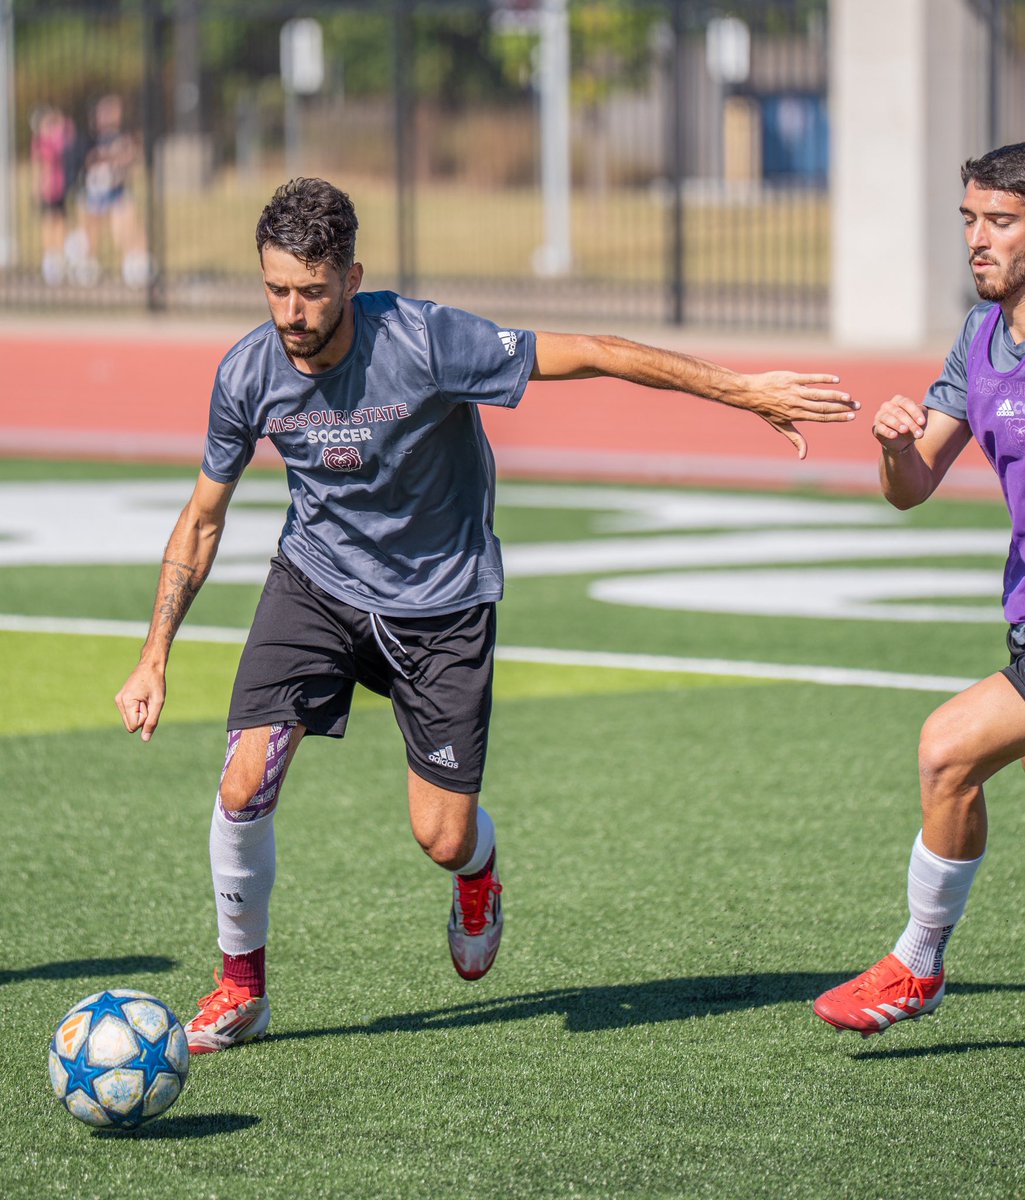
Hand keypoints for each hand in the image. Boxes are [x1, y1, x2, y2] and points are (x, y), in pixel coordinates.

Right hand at [115, 662, 165, 742]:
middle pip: (131, 725)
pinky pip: (131, 713)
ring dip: (141, 712)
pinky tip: (143, 696)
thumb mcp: (158, 702)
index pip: (134, 726)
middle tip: (148, 700)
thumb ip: (152, 721)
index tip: (148, 703)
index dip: (145, 718)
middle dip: (143, 717)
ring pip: (131, 719)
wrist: (151, 665)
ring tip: (146, 697)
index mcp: (125, 702)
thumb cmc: (156, 682)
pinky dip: (139, 708)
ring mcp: (119, 700)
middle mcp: (119, 702)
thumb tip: (145, 739)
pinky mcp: (122, 699)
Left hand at [740, 372, 857, 458]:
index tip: (851, 417)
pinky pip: (810, 378)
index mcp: (796, 416)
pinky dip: (823, 378)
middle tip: (857, 406)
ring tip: (848, 397)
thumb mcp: (781, 427)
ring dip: (834, 395)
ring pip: (818, 393)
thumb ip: (795, 439)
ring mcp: (794, 390)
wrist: (751, 393)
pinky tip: (836, 380)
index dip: (837, 417)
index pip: (820, 417)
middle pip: (823, 406)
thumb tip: (803, 457)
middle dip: (841, 407)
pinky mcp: (792, 378)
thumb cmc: (767, 411)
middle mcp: (797, 404)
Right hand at [871, 394, 926, 452]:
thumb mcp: (920, 419)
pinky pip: (880, 428)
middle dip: (910, 423)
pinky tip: (894, 435)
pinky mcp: (875, 427)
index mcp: (899, 400)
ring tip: (905, 430)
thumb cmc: (912, 425)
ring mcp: (880, 416)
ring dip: (897, 424)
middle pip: (898, 412)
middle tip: (919, 433)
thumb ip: (922, 414)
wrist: (902, 441)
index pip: (906, 403)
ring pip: (888, 418)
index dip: (915, 412)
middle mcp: (887, 406)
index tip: (922, 422)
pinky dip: (887, 431)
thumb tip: (920, 419)